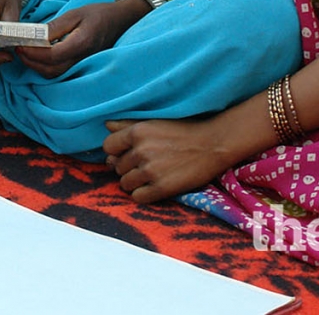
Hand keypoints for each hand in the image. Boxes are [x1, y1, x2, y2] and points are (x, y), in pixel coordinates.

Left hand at [16, 0, 145, 78]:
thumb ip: (55, 27)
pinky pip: (61, 72)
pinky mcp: (81, 65)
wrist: (120, 21)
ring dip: (37, 67)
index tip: (20, 44)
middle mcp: (82, 58)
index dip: (33, 53)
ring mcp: (83, 64)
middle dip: (31, 62)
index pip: (52, 55)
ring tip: (26, 53)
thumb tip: (34, 36)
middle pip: (51, 70)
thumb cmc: (98, 14)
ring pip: (55, 74)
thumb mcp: (75, 14)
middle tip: (18, 49)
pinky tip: (39, 57)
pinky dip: (46, 68)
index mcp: (81, 43)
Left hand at [103, 116, 234, 203]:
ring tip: (150, 177)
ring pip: (125, 183)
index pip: (108, 147)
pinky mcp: (161, 188)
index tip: (127, 154)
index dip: (116, 152)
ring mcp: (150, 171)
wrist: (213, 144)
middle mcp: (140, 151)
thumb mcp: (154, 121)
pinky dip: (143, 194)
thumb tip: (106, 125)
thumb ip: (128, 124)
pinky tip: (154, 187)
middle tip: (144, 165)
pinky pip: (137, 197)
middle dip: (127, 167)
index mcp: (137, 132)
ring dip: (134, 182)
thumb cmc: (184, 130)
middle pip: (116, 167)